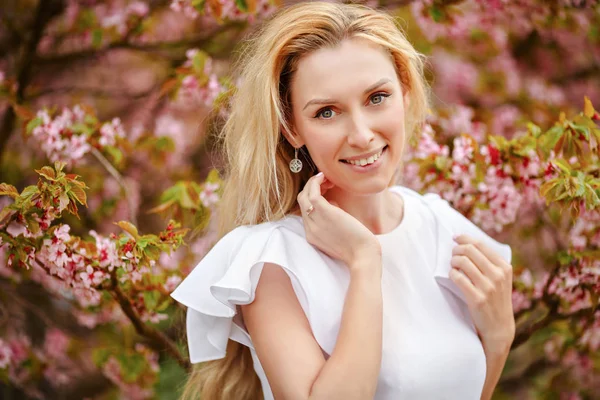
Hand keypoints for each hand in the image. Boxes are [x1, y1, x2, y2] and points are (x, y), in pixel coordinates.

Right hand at [296, 172, 380, 267]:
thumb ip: (333, 219)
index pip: (305, 211)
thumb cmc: (358, 246)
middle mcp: (310, 229)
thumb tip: (333, 202)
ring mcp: (315, 221)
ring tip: (326, 178)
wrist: (363, 257)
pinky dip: (316, 182)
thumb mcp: (340, 232)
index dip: (312, 198)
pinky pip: (312, 193)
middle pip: (302, 202)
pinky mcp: (324, 213)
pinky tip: (324, 177)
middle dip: (311, 189)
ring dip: (313, 184)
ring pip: (304, 196)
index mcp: (313, 235)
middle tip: (326, 182)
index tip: (325, 191)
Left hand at [449, 235, 514, 353]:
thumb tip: (467, 243)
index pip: (480, 244)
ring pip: (463, 262)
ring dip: (453, 261)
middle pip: (470, 250)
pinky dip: (452, 274)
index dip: (464, 238)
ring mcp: (488, 287)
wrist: (499, 327)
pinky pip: (458, 278)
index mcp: (504, 267)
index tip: (455, 237)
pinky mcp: (477, 298)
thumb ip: (489, 262)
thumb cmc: (496, 299)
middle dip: (457, 249)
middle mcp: (498, 275)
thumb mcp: (501, 279)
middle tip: (452, 254)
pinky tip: (453, 276)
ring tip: (452, 266)